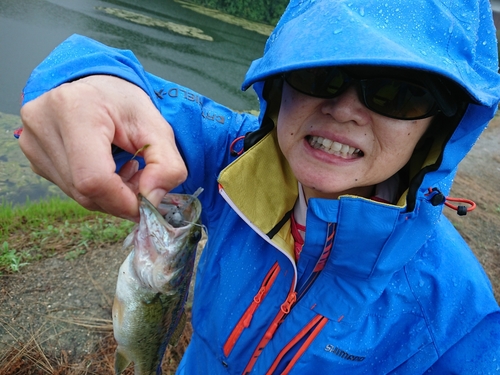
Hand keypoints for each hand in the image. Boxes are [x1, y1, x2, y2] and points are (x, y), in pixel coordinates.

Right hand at [19, 75, 186, 220]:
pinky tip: (107, 168)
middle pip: (85, 190)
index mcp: (76, 108)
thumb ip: (167, 165)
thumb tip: (152, 200)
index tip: (146, 202)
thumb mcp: (158, 127)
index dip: (123, 200)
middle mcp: (44, 123)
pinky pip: (68, 188)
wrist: (95, 85)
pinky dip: (94, 189)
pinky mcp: (32, 154)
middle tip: (142, 184)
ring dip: (109, 196)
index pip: (94, 178)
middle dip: (120, 199)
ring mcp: (32, 140)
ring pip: (77, 194)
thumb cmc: (124, 103)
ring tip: (127, 171)